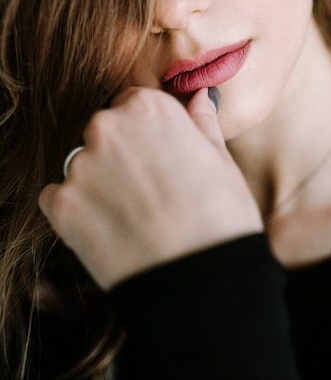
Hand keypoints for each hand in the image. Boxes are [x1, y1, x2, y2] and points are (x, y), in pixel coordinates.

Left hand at [39, 88, 261, 288]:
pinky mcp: (61, 205)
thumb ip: (202, 122)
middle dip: (118, 153)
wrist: (200, 283)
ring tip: (131, 215)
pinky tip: (109, 230)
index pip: (131, 104)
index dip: (145, 133)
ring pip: (81, 164)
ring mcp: (81, 166)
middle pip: (103, 131)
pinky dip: (76, 211)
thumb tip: (202, 96)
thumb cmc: (221, 217)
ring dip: (97, 181)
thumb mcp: (221, 160)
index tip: (156, 157)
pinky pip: (58, 197)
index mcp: (149, 108)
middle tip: (146, 190)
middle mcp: (108, 127)